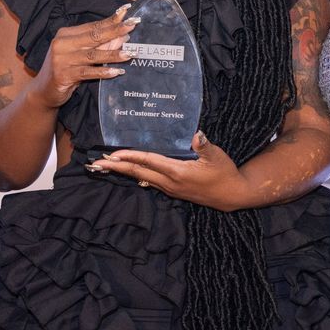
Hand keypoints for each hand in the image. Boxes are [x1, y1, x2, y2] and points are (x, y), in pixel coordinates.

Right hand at [28, 6, 134, 108]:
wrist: (43, 92)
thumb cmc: (66, 70)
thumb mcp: (83, 56)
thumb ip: (101, 45)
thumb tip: (124, 37)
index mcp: (66, 34)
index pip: (93, 26)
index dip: (111, 20)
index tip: (127, 13)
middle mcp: (62, 44)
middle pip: (93, 36)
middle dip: (115, 31)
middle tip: (132, 26)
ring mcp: (61, 59)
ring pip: (92, 54)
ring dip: (113, 54)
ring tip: (130, 53)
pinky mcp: (63, 75)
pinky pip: (87, 72)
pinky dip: (103, 71)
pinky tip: (116, 71)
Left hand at [89, 132, 250, 210]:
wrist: (232, 195)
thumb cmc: (225, 173)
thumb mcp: (218, 157)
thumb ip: (205, 145)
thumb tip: (197, 134)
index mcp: (178, 172)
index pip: (148, 162)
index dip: (130, 157)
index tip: (112, 154)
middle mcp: (170, 183)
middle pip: (138, 173)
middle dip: (117, 168)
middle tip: (97, 164)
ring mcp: (170, 188)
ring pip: (142, 178)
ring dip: (124, 172)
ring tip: (108, 167)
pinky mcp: (174, 190)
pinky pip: (150, 182)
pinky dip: (137, 176)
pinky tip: (131, 174)